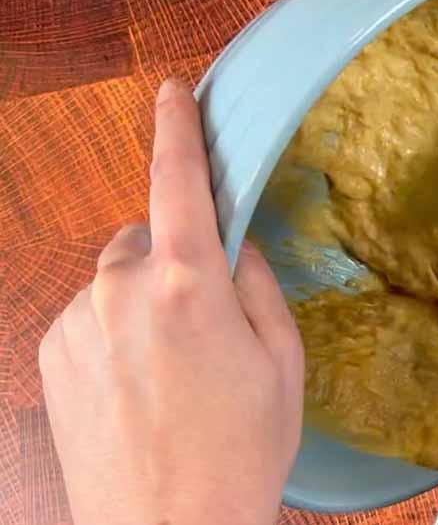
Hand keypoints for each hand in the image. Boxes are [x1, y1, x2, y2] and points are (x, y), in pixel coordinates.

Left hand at [38, 80, 303, 524]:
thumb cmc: (240, 450)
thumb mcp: (282, 362)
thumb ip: (257, 287)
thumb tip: (234, 247)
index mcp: (189, 286)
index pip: (178, 183)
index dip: (176, 129)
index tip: (172, 90)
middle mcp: (121, 292)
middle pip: (148, 237)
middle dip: (177, 260)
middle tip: (208, 326)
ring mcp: (76, 324)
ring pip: (117, 279)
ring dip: (144, 300)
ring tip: (173, 370)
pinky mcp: (50, 354)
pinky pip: (89, 315)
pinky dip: (114, 332)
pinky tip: (140, 385)